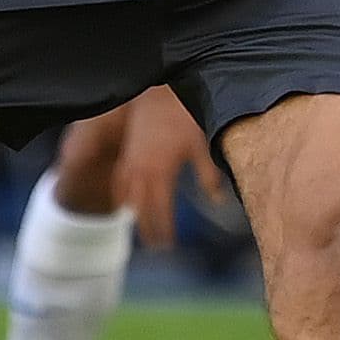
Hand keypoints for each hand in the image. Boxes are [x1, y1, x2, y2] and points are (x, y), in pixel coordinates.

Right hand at [113, 85, 221, 249]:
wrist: (158, 91)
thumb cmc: (183, 117)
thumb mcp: (201, 146)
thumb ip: (208, 176)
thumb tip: (219, 201)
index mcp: (160, 172)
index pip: (160, 211)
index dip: (164, 230)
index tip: (169, 246)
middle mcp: (141, 171)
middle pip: (141, 209)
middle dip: (149, 230)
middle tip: (158, 247)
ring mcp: (131, 162)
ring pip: (128, 197)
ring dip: (136, 216)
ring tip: (143, 231)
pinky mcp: (128, 153)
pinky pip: (120, 181)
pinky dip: (123, 196)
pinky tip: (127, 203)